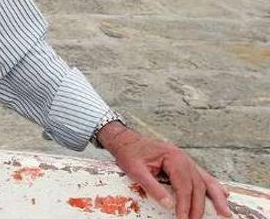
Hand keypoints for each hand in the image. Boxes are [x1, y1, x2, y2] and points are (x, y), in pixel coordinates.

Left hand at [99, 122, 230, 218]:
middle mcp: (183, 157)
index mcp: (173, 157)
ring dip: (216, 197)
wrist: (126, 140)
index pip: (183, 185)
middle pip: (196, 185)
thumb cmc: (130, 153)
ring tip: (225, 212)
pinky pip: (202, 175)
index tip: (182, 218)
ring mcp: (186, 159)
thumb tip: (169, 205)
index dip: (184, 203)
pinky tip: (223, 194)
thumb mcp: (136, 171)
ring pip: (205, 180)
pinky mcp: (184, 163)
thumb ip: (153, 187)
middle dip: (197, 206)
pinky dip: (213, 185)